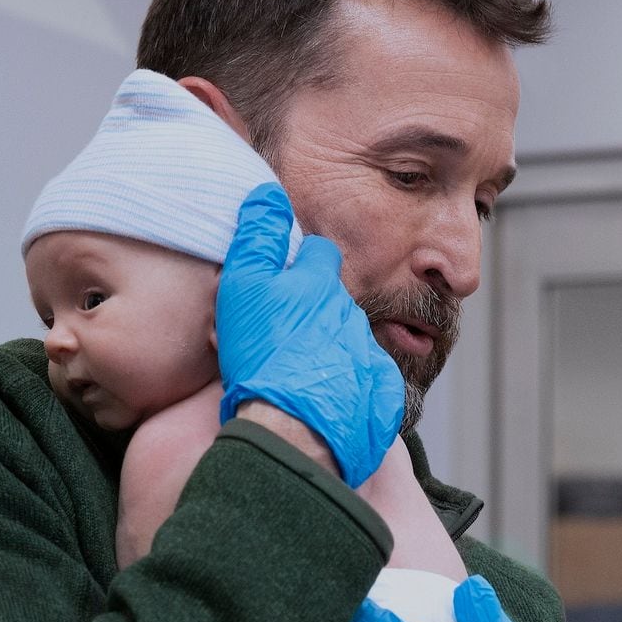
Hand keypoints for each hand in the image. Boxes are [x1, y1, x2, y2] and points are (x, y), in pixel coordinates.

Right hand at [216, 183, 403, 486]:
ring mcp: (366, 354)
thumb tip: (267, 193)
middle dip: (310, 313)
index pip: (320, 254)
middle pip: (331, 302)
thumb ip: (257, 236)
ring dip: (324, 351)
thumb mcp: (243, 287)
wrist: (292, 429)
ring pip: (344, 341)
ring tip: (292, 375)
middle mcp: (350, 315)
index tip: (283, 283)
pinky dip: (344, 386)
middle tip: (278, 339)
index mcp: (320, 286)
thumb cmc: (262, 356)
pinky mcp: (377, 392)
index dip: (301, 264)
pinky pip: (364, 381)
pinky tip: (319, 400)